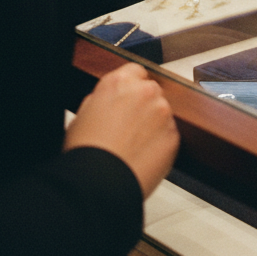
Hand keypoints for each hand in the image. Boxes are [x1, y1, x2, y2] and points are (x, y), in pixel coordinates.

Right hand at [63, 63, 177, 198]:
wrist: (98, 184)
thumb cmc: (86, 153)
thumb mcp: (83, 114)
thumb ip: (103, 98)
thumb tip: (111, 100)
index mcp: (119, 82)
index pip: (135, 71)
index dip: (131, 87)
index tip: (129, 99)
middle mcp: (145, 92)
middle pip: (151, 91)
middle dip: (143, 105)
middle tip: (128, 127)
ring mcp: (163, 112)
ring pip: (162, 112)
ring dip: (153, 124)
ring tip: (133, 146)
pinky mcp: (174, 135)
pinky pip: (169, 134)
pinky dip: (160, 143)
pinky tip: (142, 156)